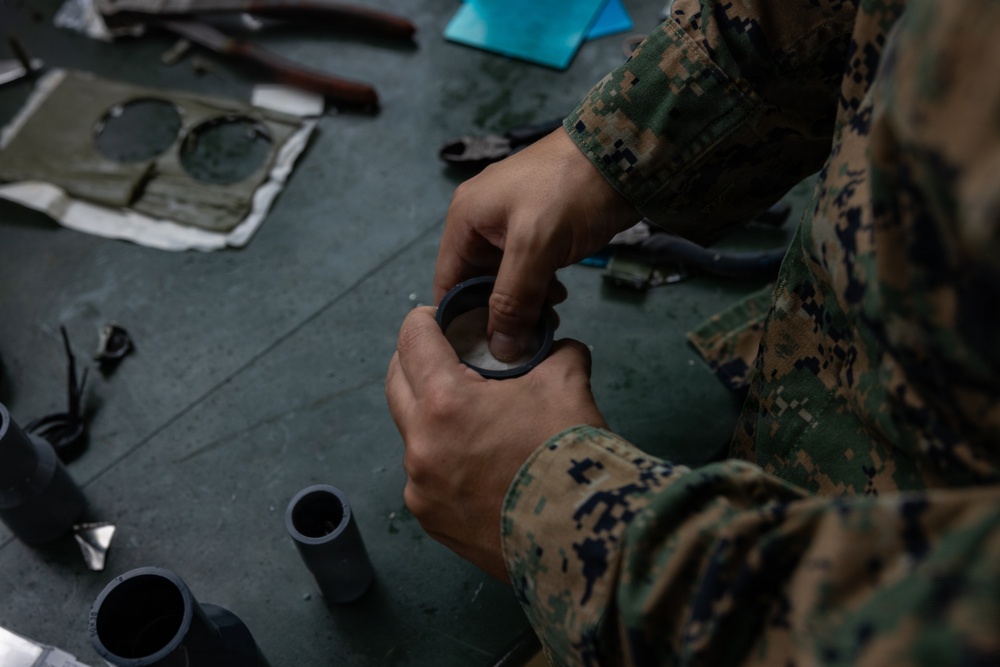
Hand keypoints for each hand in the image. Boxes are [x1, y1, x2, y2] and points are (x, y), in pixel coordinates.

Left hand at [385, 306, 607, 579]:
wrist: (584, 538)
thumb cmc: (570, 454)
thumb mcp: (566, 381)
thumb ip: (551, 351)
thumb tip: (551, 347)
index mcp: (443, 403)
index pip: (412, 339)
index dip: (427, 319)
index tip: (442, 319)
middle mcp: (419, 446)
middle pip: (397, 382)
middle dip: (418, 362)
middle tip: (448, 355)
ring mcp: (420, 488)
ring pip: (412, 434)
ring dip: (433, 416)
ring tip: (474, 416)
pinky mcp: (432, 521)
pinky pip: (426, 477)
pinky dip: (445, 460)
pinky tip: (481, 462)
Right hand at [436, 128, 639, 361]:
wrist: (623, 153)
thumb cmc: (571, 191)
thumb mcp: (535, 247)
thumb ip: (513, 299)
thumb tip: (500, 350)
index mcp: (465, 219)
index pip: (448, 284)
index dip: (462, 321)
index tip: (483, 352)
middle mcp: (481, 222)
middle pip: (477, 285)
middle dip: (499, 315)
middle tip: (524, 340)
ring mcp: (511, 225)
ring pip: (505, 281)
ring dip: (523, 304)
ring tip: (548, 320)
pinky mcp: (539, 229)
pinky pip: (528, 270)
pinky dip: (539, 288)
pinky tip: (558, 297)